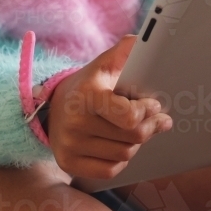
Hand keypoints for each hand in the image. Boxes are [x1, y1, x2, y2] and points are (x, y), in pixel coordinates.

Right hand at [47, 35, 171, 179]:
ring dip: (136, 143)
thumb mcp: (105, 64)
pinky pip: (110, 171)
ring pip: (125, 155)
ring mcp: (69, 146)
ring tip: (136, 130)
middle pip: (132, 138)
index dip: (149, 111)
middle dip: (150, 127)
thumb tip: (148, 40)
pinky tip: (120, 145)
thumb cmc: (89, 84)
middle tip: (157, 120)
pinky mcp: (67, 164)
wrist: (53, 107)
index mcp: (86, 95)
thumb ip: (126, 51)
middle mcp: (75, 122)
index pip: (129, 116)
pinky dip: (121, 160)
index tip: (154, 105)